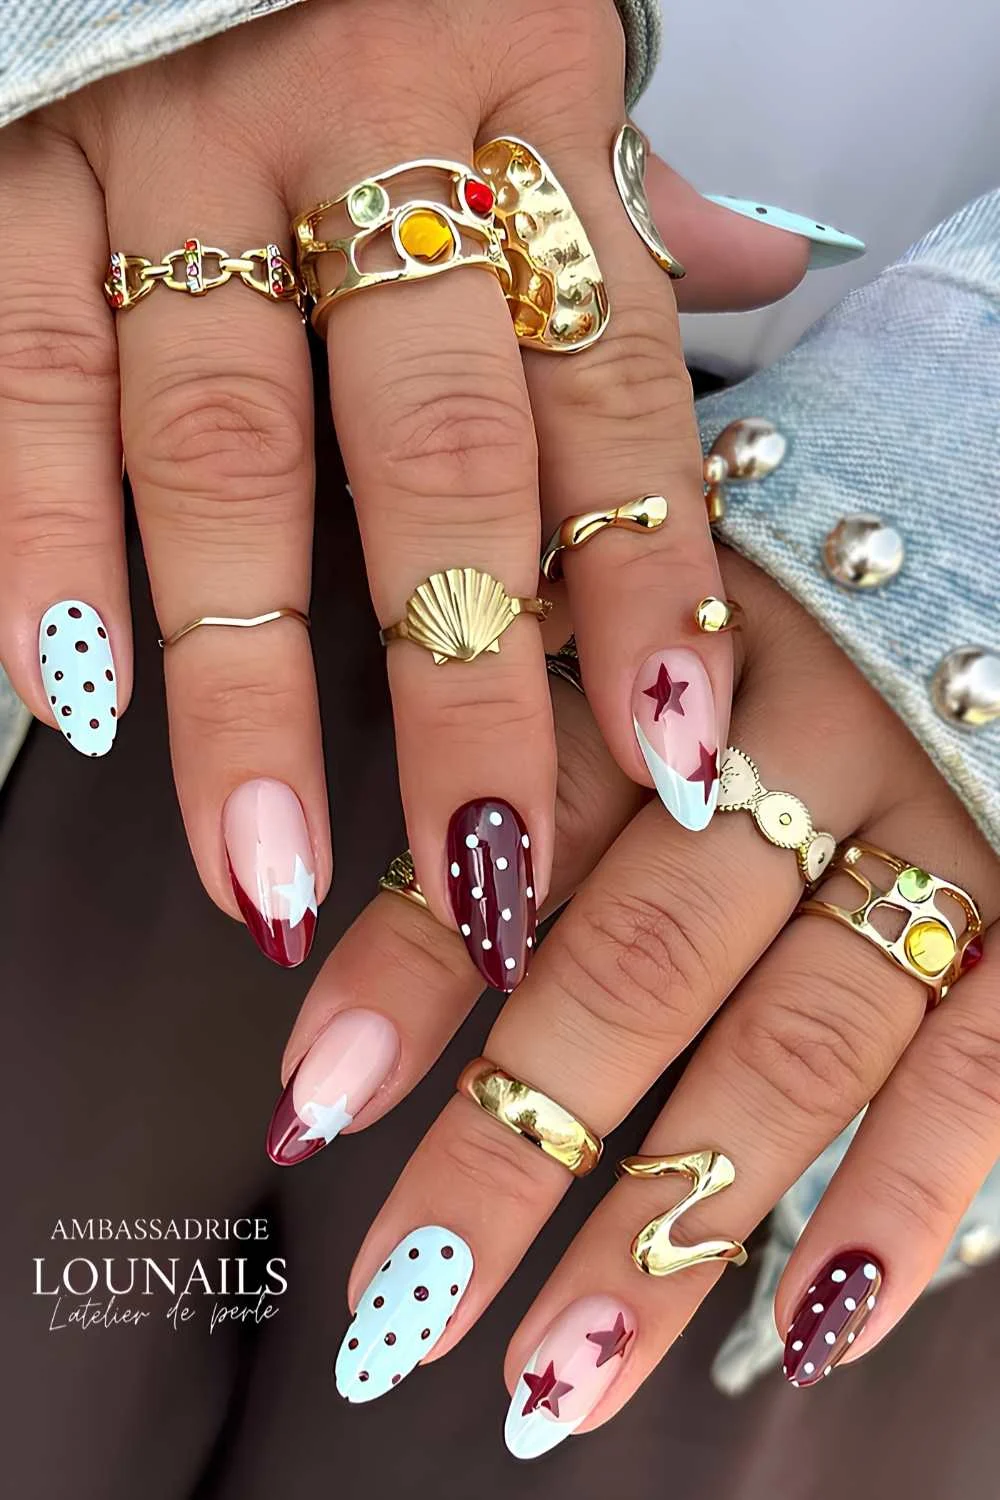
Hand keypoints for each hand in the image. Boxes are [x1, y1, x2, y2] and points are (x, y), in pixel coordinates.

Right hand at [0, 0, 809, 968]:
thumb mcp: (533, 41)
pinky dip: (45, 548)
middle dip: (459, 692)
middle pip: (432, 463)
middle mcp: (357, 139)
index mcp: (519, 101)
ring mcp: (171, 161)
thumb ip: (620, 187)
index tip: (668, 758)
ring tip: (261, 862)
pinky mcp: (17, 176)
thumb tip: (762, 273)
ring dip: (242, 680)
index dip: (647, 582)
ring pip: (222, 458)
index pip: (610, 387)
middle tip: (474, 877)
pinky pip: (28, 384)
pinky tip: (74, 700)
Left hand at [270, 550, 998, 1444]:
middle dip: (511, 1145)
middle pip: (634, 968)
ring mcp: (933, 833)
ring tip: (554, 1374)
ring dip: (670, 1222)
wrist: (989, 520)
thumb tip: (421, 910)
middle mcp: (796, 755)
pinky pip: (984, 1063)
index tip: (311, 1107)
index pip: (520, 833)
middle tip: (401, 1306)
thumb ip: (549, 735)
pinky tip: (813, 1328)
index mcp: (673, 670)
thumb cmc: (799, 595)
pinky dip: (904, 1193)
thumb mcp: (656, 614)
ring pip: (791, 1048)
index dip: (408, 970)